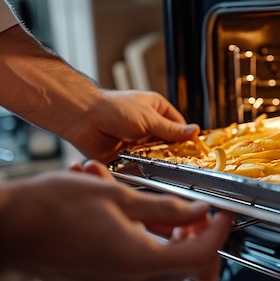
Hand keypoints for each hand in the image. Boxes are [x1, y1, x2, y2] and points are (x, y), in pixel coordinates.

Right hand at [0, 161, 233, 280]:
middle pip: (184, 264)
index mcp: (138, 260)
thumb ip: (165, 206)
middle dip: (196, 235)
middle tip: (194, 208)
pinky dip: (147, 241)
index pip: (200, 255)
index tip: (223, 214)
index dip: (218, 233)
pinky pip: (139, 265)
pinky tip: (134, 214)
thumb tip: (197, 210)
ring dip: (170, 235)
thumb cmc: (50, 209)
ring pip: (163, 264)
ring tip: (156, 204)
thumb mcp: (117, 195)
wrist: (5, 228)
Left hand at [64, 90, 199, 162]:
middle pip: (168, 144)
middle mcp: (148, 126)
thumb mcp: (149, 118)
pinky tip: (145, 172)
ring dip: (156, 162)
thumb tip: (195, 132)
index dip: (187, 138)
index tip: (196, 151)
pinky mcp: (124, 157)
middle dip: (172, 153)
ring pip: (154, 157)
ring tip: (161, 167)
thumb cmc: (112, 108)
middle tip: (181, 163)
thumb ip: (171, 130)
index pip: (179, 127)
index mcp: (157, 110)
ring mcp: (136, 142)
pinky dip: (141, 170)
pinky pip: (138, 167)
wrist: (82, 118)